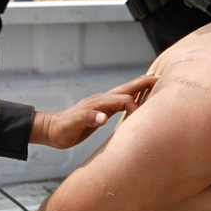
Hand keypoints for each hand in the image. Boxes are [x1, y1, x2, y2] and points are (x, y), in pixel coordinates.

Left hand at [30, 73, 157, 148]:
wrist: (50, 129)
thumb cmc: (61, 131)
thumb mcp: (71, 127)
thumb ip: (87, 119)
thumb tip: (104, 118)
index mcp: (98, 104)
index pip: (124, 101)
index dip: (135, 108)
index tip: (142, 121)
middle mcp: (101, 100)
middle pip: (127, 88)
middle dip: (144, 83)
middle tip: (161, 79)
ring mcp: (101, 103)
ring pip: (125, 91)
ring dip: (140, 87)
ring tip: (154, 83)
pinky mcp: (100, 108)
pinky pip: (120, 99)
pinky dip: (132, 95)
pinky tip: (136, 98)